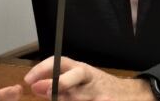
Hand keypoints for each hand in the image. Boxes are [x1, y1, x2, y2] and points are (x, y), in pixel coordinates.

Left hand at [23, 56, 153, 100]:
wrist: (130, 96)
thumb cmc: (100, 89)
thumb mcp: (80, 82)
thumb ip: (59, 83)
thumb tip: (35, 86)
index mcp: (82, 70)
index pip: (61, 63)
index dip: (44, 68)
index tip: (29, 80)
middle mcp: (91, 79)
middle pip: (71, 80)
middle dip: (57, 86)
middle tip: (44, 91)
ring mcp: (99, 94)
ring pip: (77, 98)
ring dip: (68, 100)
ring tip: (67, 98)